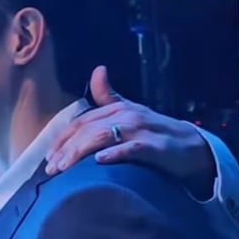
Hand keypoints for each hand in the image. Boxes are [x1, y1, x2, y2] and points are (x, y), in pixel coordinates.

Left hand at [46, 65, 215, 198]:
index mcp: (117, 109)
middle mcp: (126, 115)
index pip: (81, 122)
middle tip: (50, 169)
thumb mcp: (129, 112)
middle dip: (65, 149)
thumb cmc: (154, 131)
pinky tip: (99, 161)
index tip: (47, 157)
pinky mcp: (155, 146)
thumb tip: (98, 70)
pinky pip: (132, 148)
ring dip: (79, 152)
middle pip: (87, 130)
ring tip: (64, 168)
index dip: (61, 139)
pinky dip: (115, 153)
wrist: (192, 146)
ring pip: (102, 136)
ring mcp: (141, 130)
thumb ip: (108, 97)